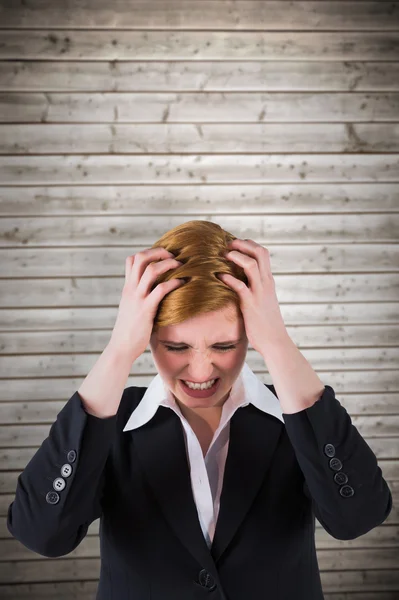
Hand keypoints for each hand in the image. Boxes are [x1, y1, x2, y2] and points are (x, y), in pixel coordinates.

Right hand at [109, 248, 183, 359]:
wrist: (121, 347)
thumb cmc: (130, 330)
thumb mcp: (131, 308)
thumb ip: (139, 297)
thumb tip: (153, 292)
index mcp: (127, 288)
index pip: (131, 260)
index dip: (147, 253)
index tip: (162, 256)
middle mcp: (131, 289)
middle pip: (141, 258)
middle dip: (159, 252)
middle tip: (173, 255)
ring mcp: (138, 298)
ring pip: (151, 270)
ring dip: (168, 264)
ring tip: (180, 265)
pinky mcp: (146, 309)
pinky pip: (161, 289)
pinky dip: (174, 282)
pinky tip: (182, 283)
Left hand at [217, 238, 287, 353]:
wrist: (275, 341)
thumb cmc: (266, 323)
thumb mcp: (263, 300)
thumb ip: (255, 288)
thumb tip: (240, 281)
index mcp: (268, 280)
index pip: (263, 253)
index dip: (249, 244)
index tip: (235, 244)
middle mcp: (266, 283)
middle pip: (260, 252)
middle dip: (243, 244)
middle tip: (228, 244)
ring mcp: (259, 293)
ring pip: (251, 265)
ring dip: (236, 256)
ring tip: (224, 255)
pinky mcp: (251, 304)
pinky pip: (240, 286)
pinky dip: (229, 278)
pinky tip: (219, 276)